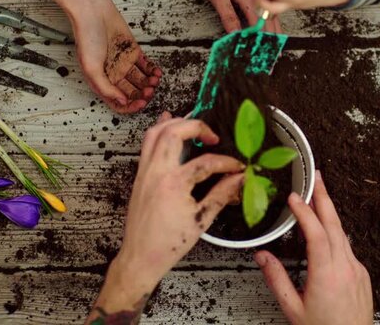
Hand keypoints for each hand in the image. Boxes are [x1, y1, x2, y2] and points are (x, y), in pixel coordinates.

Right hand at [70, 0, 162, 112]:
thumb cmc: (87, 38)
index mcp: (102, 81)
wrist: (93, 12)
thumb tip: (122, 102)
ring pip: (142, 80)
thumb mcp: (92, 69)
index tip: (140, 103)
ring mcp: (125, 63)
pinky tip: (157, 73)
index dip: (130, 106)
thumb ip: (106, 88)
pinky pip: (147, 66)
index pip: (119, 102)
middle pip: (133, 92)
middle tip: (149, 91)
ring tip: (154, 80)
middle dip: (142, 94)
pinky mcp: (134, 52)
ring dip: (150, 83)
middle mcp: (114, 75)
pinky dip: (154, 71)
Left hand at [86, 113, 243, 322]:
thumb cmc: (169, 243)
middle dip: (197, 126)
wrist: (140, 256)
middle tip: (213, 136)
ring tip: (193, 125)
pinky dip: (159, 131)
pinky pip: (147, 144)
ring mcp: (145, 171)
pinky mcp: (140, 175)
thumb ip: (222, 194)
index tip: (237, 167)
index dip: (226, 163)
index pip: (206, 162)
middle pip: (174, 132)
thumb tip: (239, 179)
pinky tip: (168, 123)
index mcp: (173, 184)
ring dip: (175, 123)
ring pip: (155, 133)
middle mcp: (156, 172)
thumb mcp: (201, 220)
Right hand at [254, 171, 372, 324]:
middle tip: (317, 177)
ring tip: (319, 196)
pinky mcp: (361, 274)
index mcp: (327, 276)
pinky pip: (346, 246)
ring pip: (342, 233)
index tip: (294, 198)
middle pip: (334, 225)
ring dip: (330, 212)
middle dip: (324, 198)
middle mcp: (345, 269)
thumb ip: (277, 280)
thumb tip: (262, 257)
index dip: (305, 213)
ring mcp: (356, 270)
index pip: (316, 235)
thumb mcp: (293, 309)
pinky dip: (335, 232)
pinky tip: (327, 229)